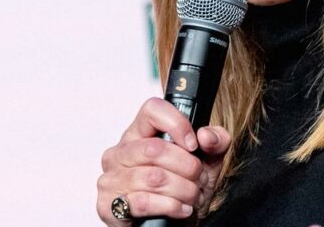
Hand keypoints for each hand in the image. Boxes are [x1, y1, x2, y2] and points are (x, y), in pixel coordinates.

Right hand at [97, 97, 231, 224]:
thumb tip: (206, 135)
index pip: (152, 109)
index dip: (177, 124)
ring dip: (183, 190)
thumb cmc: (183, 190)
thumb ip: (216, 142)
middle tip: (198, 178)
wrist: (174, 226)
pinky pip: (143, 202)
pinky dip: (170, 206)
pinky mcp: (108, 205)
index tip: (193, 144)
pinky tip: (180, 208)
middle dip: (187, 167)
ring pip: (153, 178)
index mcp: (140, 133)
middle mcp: (120, 152)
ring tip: (192, 196)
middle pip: (155, 149)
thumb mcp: (207, 162)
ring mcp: (111, 178)